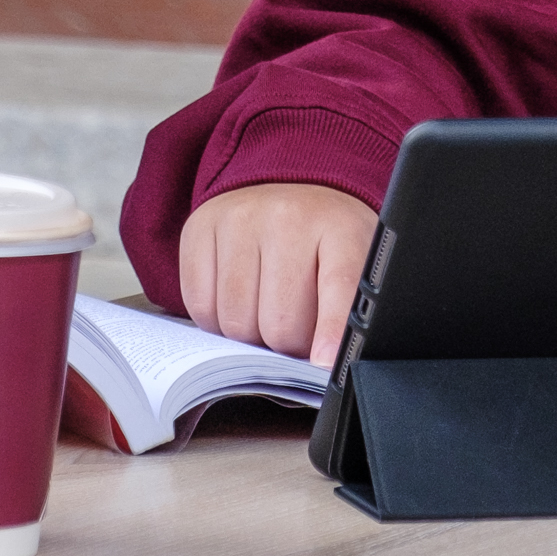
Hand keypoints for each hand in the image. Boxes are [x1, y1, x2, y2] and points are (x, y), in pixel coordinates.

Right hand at [178, 181, 377, 367]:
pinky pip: (200, 307)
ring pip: (237, 324)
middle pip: (281, 326)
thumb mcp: (357, 265)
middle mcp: (288, 217)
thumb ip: (349, 313)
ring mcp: (239, 219)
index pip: (340, 288)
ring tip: (267, 307)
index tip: (322, 364)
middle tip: (297, 325)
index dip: (331, 332)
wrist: (285, 189)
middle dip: (289, 344)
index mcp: (342, 228)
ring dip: (251, 335)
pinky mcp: (200, 227)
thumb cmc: (324, 241)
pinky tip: (237, 297)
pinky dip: (216, 319)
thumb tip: (326, 366)